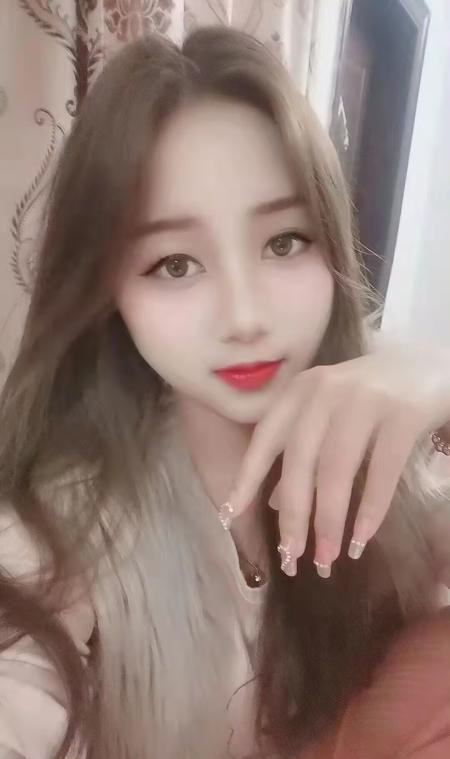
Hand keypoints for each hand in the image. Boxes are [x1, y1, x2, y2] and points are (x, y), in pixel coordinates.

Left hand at [219, 342, 449, 577]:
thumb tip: (274, 503)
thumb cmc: (374, 396)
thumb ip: (302, 452)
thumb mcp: (330, 416)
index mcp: (302, 391)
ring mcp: (365, 399)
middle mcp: (326, 391)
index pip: (265, 439)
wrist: (432, 365)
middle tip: (290, 559)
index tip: (230, 517)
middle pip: (300, 462)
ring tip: (327, 559)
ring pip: (336, 471)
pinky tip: (361, 539)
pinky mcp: (402, 413)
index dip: (246, 479)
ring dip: (329, 521)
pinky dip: (370, 510)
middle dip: (294, 516)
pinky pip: (382, 471)